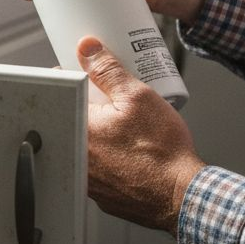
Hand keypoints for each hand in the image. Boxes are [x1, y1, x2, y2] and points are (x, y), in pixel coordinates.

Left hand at [78, 36, 203, 234]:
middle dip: (90, 108)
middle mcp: (76, 156)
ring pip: (85, 146)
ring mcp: (87, 180)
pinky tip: (129, 153)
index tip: (87, 76)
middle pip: (74, 120)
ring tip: (124, 128)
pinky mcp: (100, 194)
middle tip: (112, 102)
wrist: (181, 195)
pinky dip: (109, 158)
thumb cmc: (161, 150)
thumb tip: (88, 48)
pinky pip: (98, 169)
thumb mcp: (138, 96)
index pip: (62, 94)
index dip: (75, 80)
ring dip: (99, 135)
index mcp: (79, 129)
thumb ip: (108, 70)